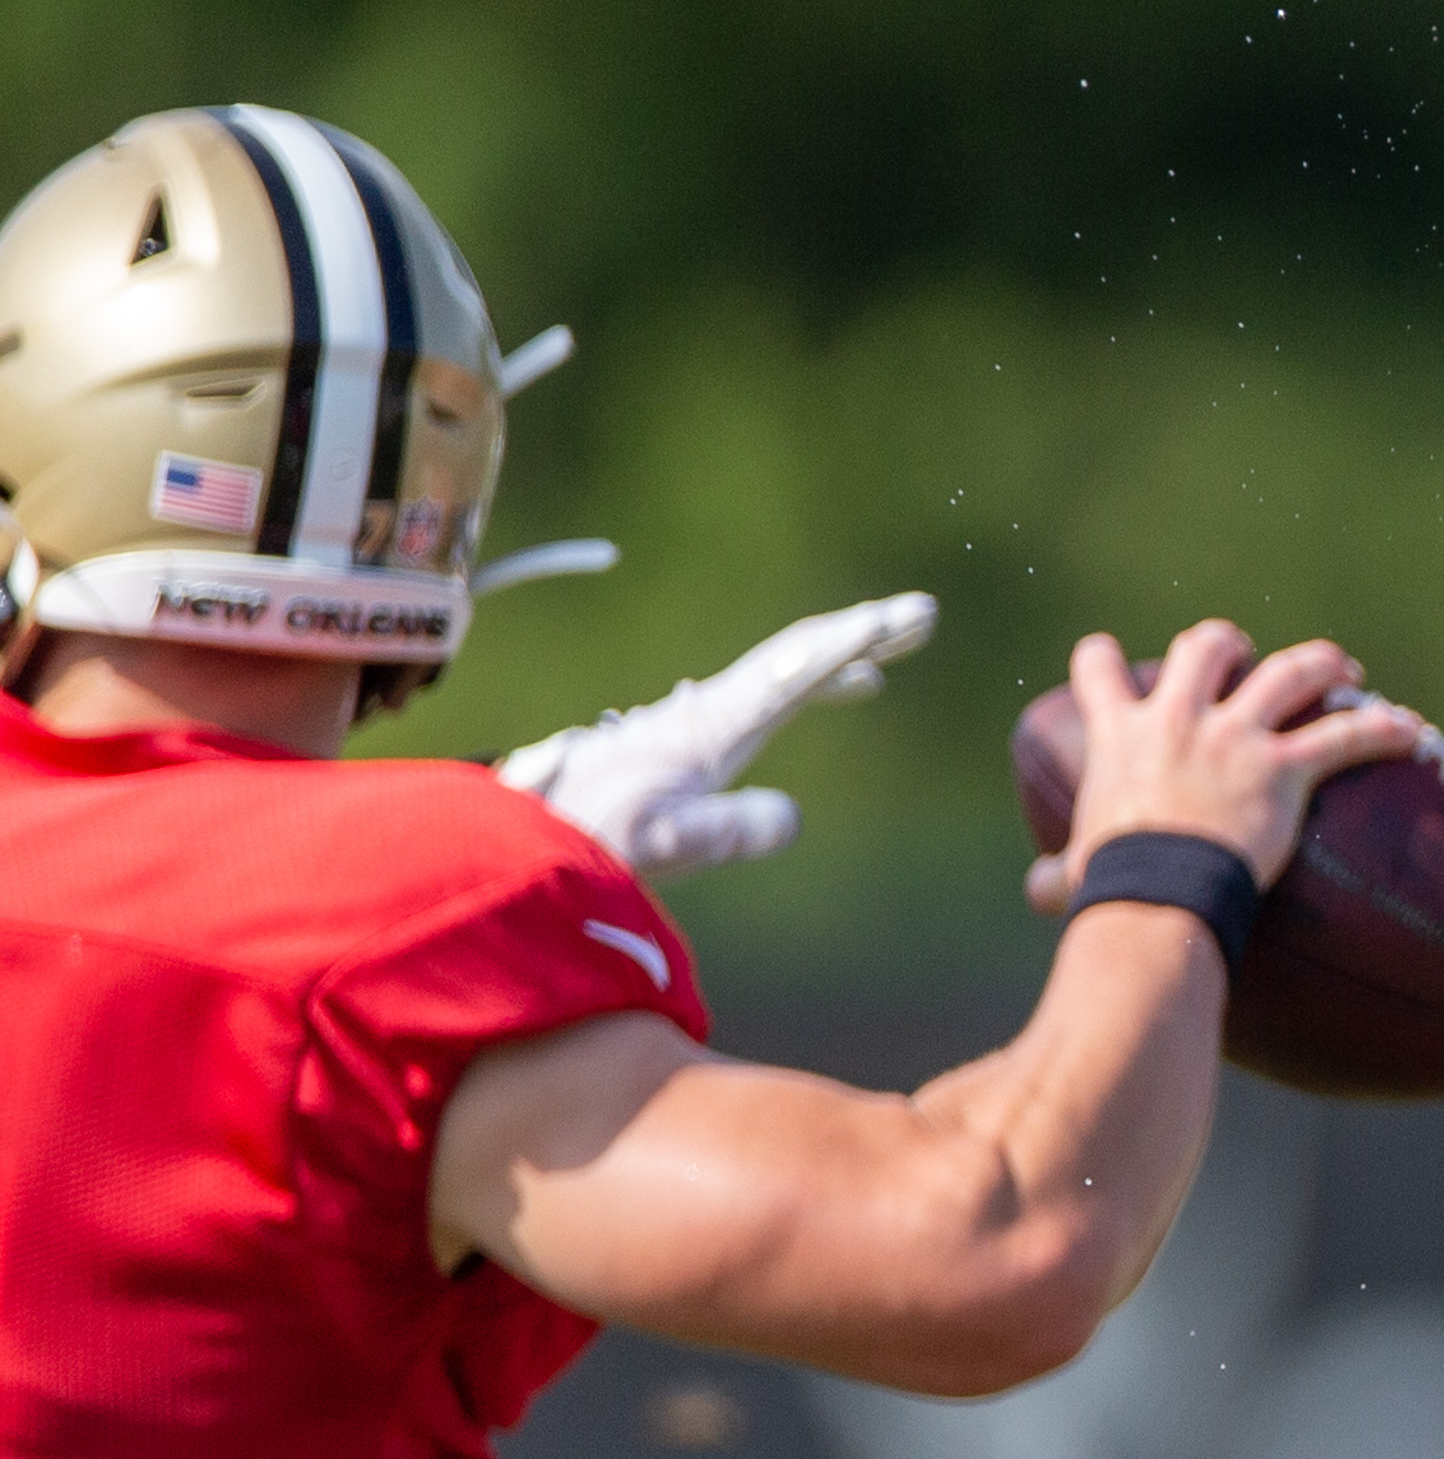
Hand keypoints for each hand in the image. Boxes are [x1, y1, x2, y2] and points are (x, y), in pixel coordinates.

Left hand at [497, 591, 940, 878]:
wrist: (508, 844)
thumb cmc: (585, 844)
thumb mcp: (662, 843)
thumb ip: (723, 830)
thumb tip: (791, 816)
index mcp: (711, 726)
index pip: (795, 668)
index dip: (858, 639)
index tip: (912, 614)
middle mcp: (704, 715)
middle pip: (793, 659)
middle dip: (860, 636)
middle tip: (921, 617)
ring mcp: (691, 729)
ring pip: (776, 679)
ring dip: (832, 663)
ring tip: (879, 664)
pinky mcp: (679, 751)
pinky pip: (757, 704)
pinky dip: (801, 689)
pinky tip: (805, 706)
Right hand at [1035, 621, 1420, 902]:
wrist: (1158, 898)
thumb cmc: (1113, 891)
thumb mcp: (1075, 873)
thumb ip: (1057, 874)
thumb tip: (1039, 892)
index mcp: (1120, 737)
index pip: (1096, 671)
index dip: (1102, 659)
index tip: (1107, 656)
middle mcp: (1178, 719)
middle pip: (1204, 648)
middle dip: (1226, 644)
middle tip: (1245, 656)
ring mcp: (1236, 737)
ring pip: (1289, 673)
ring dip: (1319, 663)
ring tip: (1342, 666)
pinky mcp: (1285, 767)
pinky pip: (1347, 735)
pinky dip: (1384, 730)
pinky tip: (1412, 730)